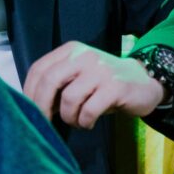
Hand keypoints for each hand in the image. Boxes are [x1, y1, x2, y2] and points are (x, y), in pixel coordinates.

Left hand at [23, 41, 167, 127]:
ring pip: (69, 98)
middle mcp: (84, 56)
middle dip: (42, 107)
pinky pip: (89, 110)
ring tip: (77, 122)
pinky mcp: (115, 86)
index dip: (29, 92)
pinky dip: (84, 122)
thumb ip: (58, 83)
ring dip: (69, 118)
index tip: (30, 111)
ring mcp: (100, 70)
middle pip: (50, 80)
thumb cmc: (104, 84)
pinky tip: (88, 123)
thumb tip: (32, 105)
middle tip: (45, 123)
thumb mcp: (79, 76)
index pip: (39, 68)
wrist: (144, 82)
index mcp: (71, 50)